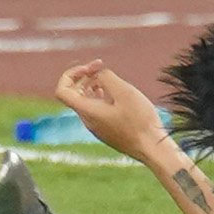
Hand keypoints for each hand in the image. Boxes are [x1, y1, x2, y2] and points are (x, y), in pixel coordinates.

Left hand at [54, 60, 170, 159]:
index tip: (89, 69)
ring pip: (86, 101)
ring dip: (93, 85)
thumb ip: (107, 77)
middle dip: (85, 76)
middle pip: (74, 93)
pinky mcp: (107, 130)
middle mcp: (88, 120)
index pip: (61, 91)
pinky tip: (117, 93)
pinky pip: (97, 109)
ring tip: (110, 78)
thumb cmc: (139, 121)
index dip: (70, 74)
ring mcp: (97, 127)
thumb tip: (98, 75)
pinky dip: (102, 96)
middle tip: (101, 65)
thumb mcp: (124, 92)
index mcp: (87, 111)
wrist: (152, 148)